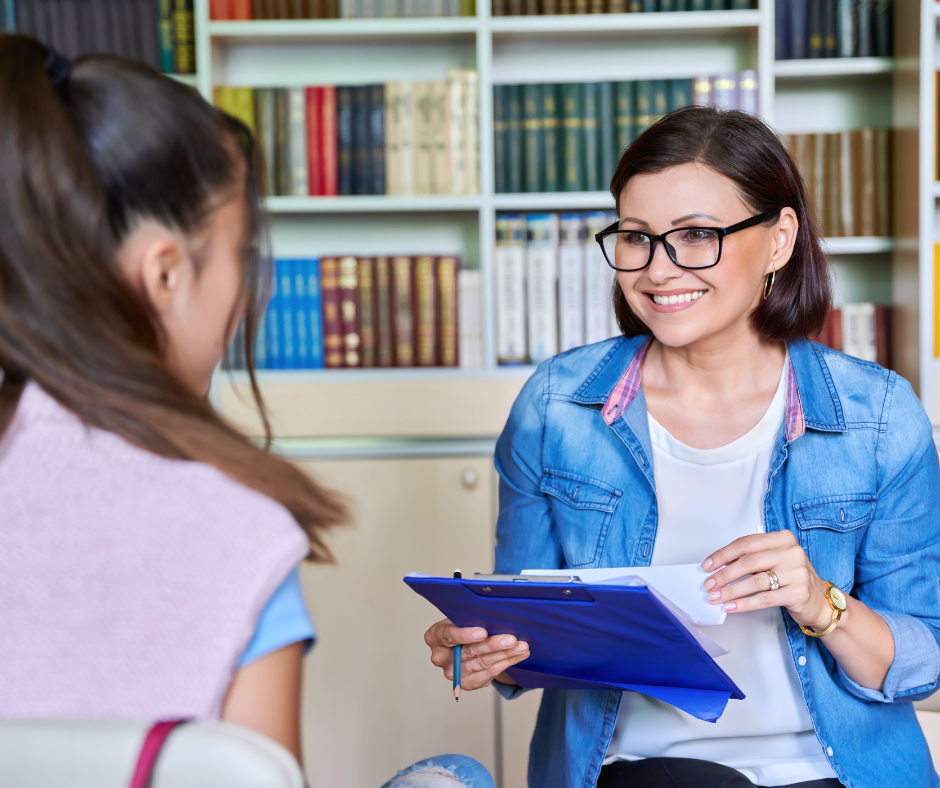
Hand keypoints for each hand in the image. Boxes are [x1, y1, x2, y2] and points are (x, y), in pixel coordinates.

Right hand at [424, 618, 529, 689]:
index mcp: (434, 637)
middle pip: (468, 652)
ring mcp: (452, 673)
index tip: (483, 632)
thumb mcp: (461, 617)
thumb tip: (494, 615)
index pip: (448, 636)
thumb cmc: (462, 625)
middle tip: (511, 640)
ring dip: (504, 655)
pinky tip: (516, 657)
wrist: (464, 642)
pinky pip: (487, 675)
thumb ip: (470, 618)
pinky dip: (504, 665)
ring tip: (521, 647)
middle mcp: (440, 657)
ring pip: (481, 664)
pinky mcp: (465, 683)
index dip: (465, 635)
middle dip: (493, 645)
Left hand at [701, 531, 833, 632]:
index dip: (723, 555)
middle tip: (709, 584)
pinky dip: (744, 603)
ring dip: (731, 591)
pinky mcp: (798, 593)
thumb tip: (718, 567)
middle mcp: (791, 553)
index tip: (708, 565)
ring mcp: (797, 573)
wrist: (820, 601)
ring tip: (716, 597)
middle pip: (749, 562)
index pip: (746, 543)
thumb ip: (751, 559)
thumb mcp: (773, 561)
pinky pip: (764, 599)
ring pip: (755, 581)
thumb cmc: (792, 578)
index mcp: (782, 539)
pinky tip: (732, 607)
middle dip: (724, 574)